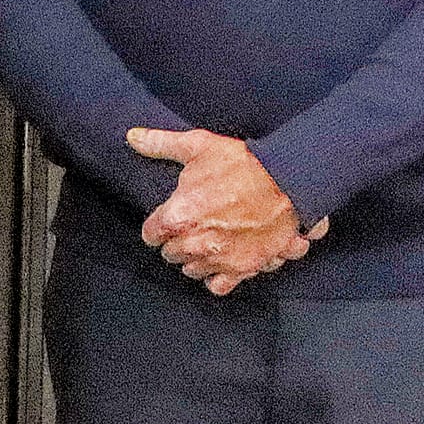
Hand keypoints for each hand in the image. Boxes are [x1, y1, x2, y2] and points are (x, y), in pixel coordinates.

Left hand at [126, 127, 327, 296]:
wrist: (289, 181)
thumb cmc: (244, 163)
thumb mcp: (199, 145)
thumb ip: (162, 144)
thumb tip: (133, 137)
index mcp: (178, 215)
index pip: (150, 234)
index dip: (157, 225)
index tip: (166, 219)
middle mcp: (195, 242)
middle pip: (170, 254)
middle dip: (176, 240)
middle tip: (190, 225)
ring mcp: (219, 258)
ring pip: (191, 270)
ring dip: (195, 258)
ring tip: (206, 241)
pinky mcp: (242, 268)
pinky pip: (217, 286)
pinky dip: (217, 276)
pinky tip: (221, 260)